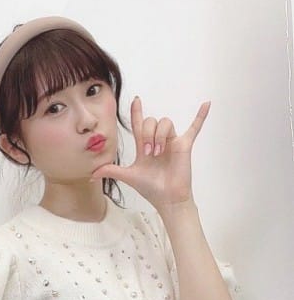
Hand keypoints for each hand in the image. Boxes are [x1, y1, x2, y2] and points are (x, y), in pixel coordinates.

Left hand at [89, 95, 210, 209]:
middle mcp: (158, 141)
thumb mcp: (128, 176)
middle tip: (148, 153)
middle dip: (147, 135)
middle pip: (151, 122)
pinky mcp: (184, 145)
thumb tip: (92, 174)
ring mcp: (172, 142)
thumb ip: (111, 171)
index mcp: (144, 146)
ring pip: (165, 123)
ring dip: (159, 137)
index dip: (136, 112)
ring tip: (158, 153)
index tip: (135, 100)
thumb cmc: (150, 188)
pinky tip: (207, 104)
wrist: (167, 199)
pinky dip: (200, 116)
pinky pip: (194, 127)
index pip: (139, 125)